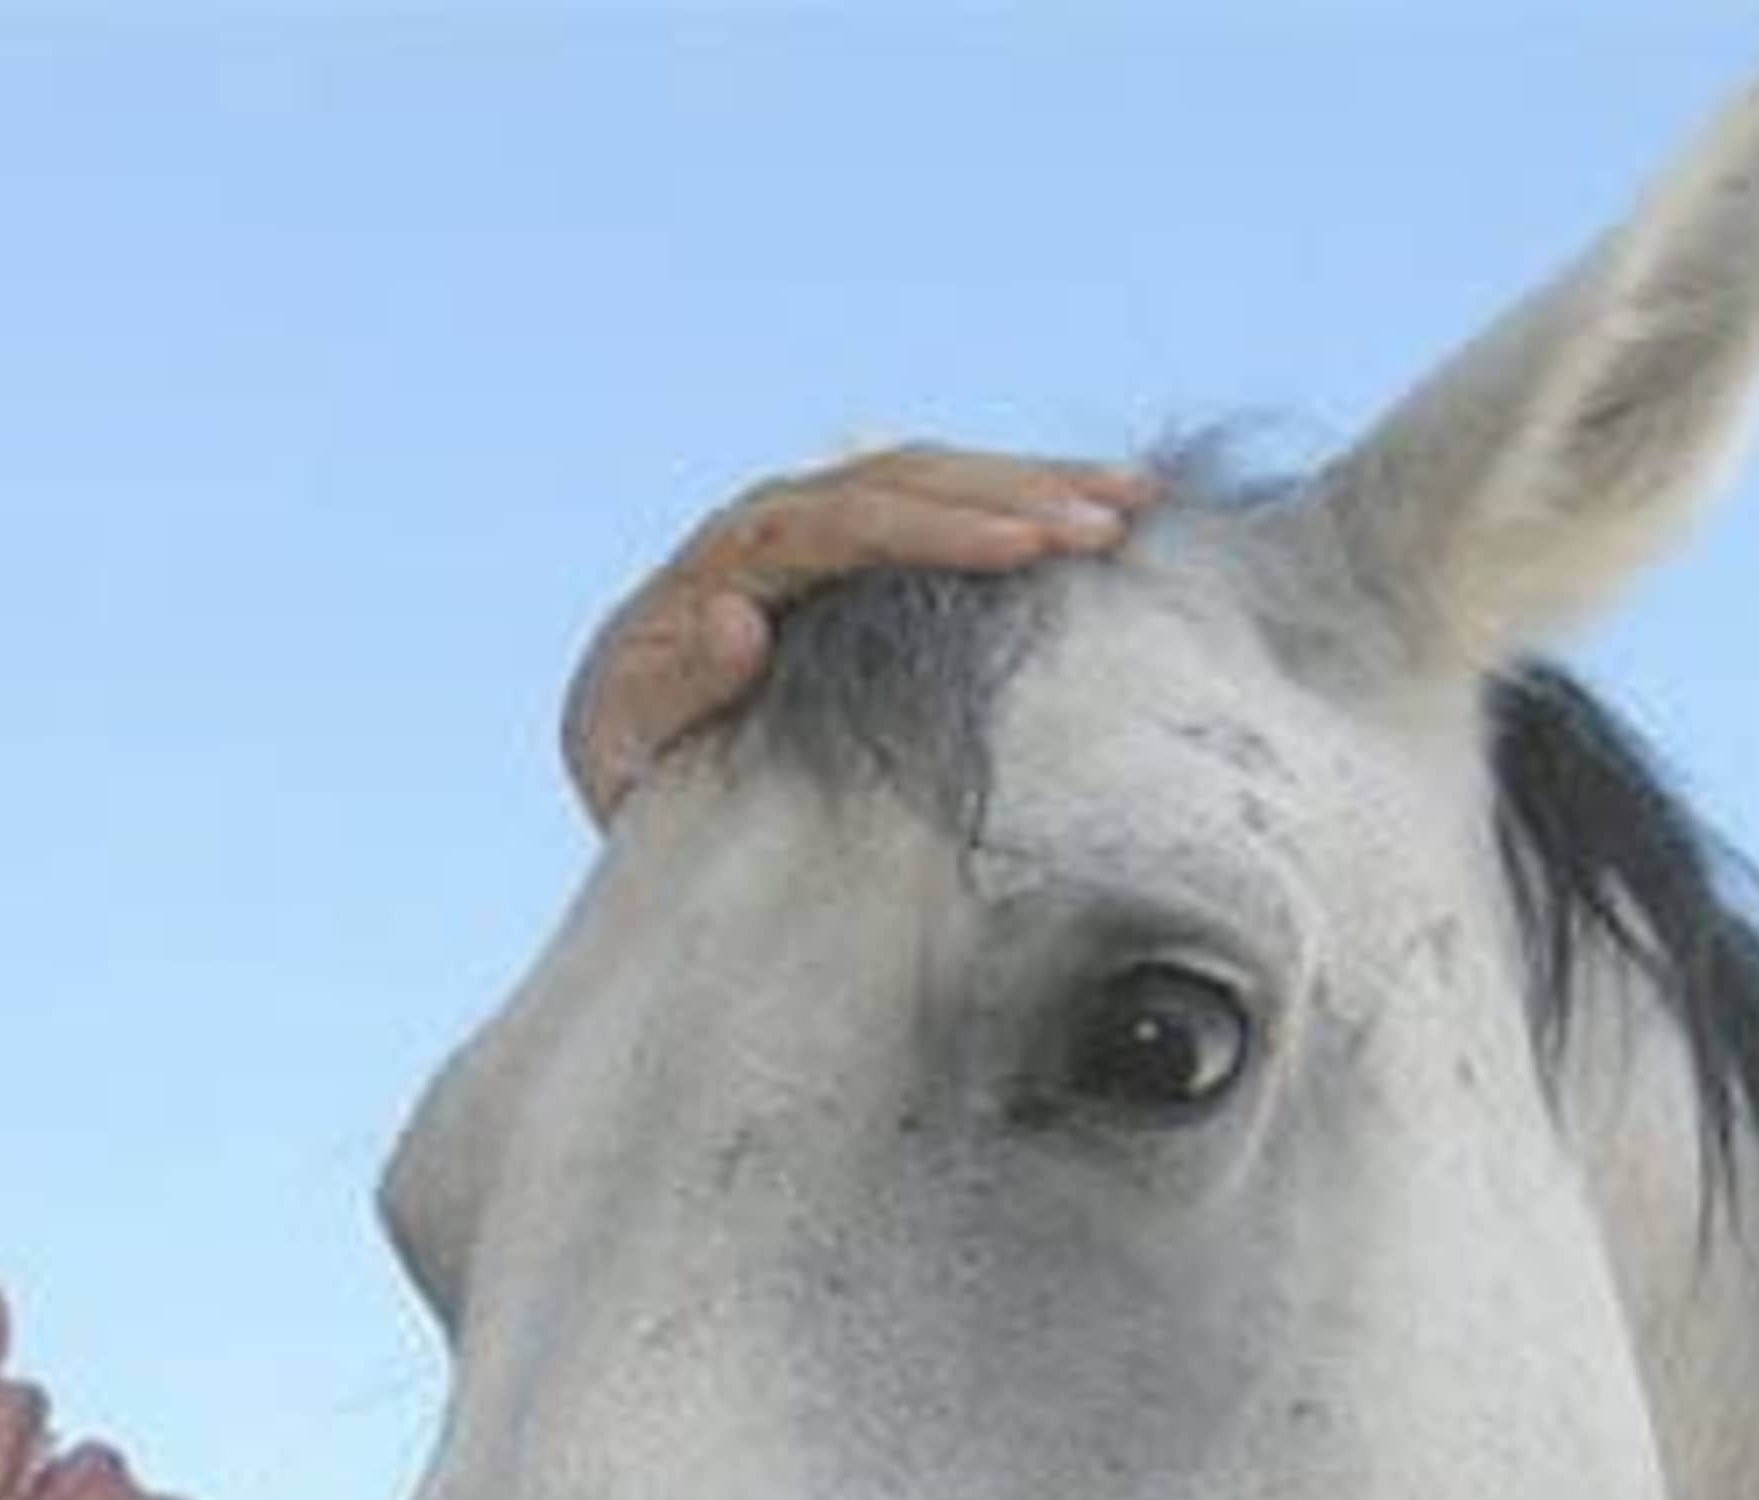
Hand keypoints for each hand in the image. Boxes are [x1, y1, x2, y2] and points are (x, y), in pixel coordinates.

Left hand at [560, 444, 1159, 823]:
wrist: (622, 751)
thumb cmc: (629, 763)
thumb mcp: (627, 746)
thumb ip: (672, 690)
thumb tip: (734, 620)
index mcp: (729, 559)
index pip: (849, 523)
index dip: (941, 531)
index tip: (1027, 547)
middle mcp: (777, 520)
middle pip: (908, 481)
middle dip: (1015, 494)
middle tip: (1111, 520)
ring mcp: (819, 522)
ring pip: (939, 478)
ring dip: (1038, 484)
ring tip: (1135, 501)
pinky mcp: (855, 545)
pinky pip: (945, 505)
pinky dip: (1021, 503)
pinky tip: (1099, 510)